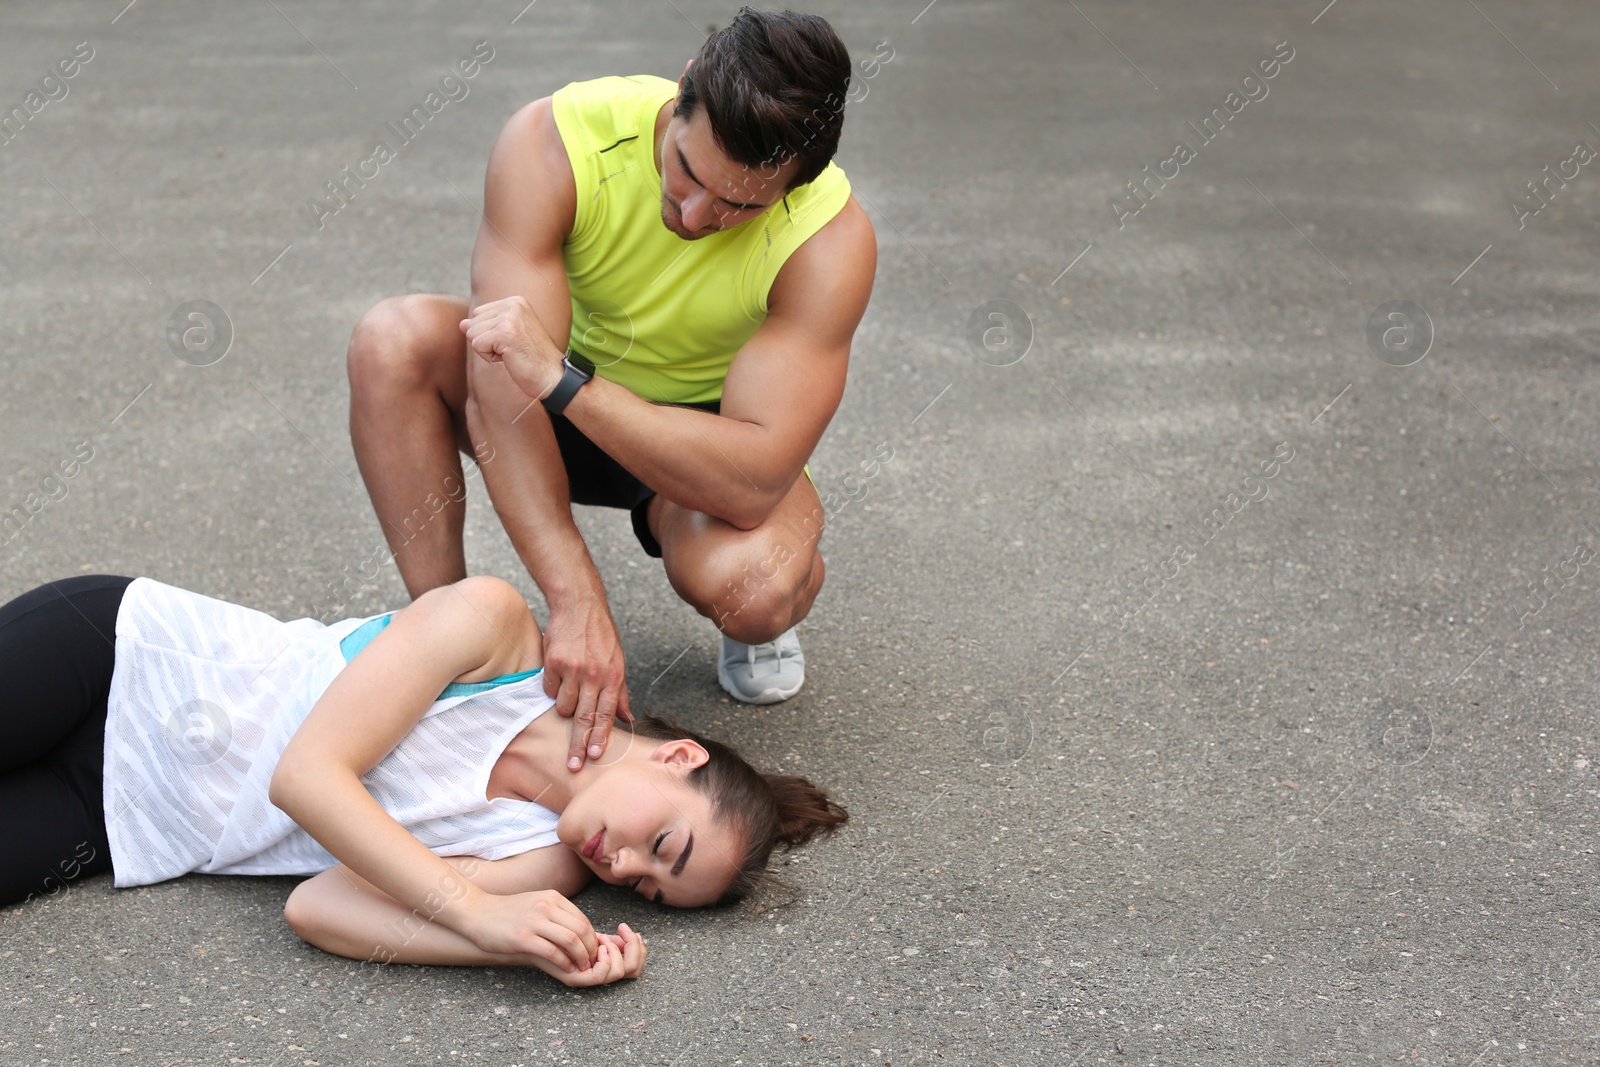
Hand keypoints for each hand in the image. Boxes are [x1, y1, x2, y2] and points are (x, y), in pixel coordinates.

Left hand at [459, 295, 564, 400]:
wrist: (553, 376)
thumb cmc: (532, 359)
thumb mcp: (507, 336)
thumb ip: (484, 326)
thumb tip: (461, 324)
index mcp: (515, 301)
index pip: (479, 314)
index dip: (490, 334)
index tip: (513, 342)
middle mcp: (513, 304)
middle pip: (473, 323)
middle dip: (487, 341)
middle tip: (513, 349)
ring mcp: (509, 317)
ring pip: (472, 334)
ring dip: (488, 350)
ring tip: (511, 353)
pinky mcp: (504, 333)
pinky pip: (477, 346)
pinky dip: (489, 358)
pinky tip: (509, 358)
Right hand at [461, 889, 600, 973]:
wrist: (477, 912)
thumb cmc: (507, 912)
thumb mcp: (536, 904)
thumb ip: (556, 914)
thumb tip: (580, 931)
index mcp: (553, 898)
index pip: (583, 919)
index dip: (592, 938)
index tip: (592, 951)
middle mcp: (546, 906)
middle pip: (581, 929)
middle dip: (591, 949)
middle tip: (591, 962)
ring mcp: (534, 922)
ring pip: (571, 940)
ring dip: (581, 957)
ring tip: (582, 967)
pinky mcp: (523, 938)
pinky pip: (553, 952)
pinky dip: (564, 963)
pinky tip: (566, 969)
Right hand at [543, 596, 632, 770]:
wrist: (580, 606)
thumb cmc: (601, 636)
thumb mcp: (619, 661)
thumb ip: (621, 692)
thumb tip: (628, 719)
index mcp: (613, 676)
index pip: (606, 714)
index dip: (599, 737)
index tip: (594, 756)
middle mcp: (594, 675)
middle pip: (584, 718)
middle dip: (578, 745)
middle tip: (573, 765)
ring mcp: (573, 669)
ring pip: (564, 706)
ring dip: (565, 708)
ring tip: (569, 692)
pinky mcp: (554, 663)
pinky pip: (550, 689)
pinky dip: (553, 688)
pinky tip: (559, 674)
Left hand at [547, 923, 646, 986]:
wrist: (529, 938)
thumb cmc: (554, 933)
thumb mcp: (586, 932)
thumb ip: (605, 936)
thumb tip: (630, 935)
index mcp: (605, 963)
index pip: (635, 964)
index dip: (639, 948)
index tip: (628, 929)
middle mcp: (599, 973)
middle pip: (634, 970)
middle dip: (635, 948)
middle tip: (625, 932)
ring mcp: (588, 977)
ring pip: (620, 972)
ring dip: (617, 951)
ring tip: (605, 940)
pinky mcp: (576, 979)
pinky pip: (601, 976)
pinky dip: (606, 959)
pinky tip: (599, 945)